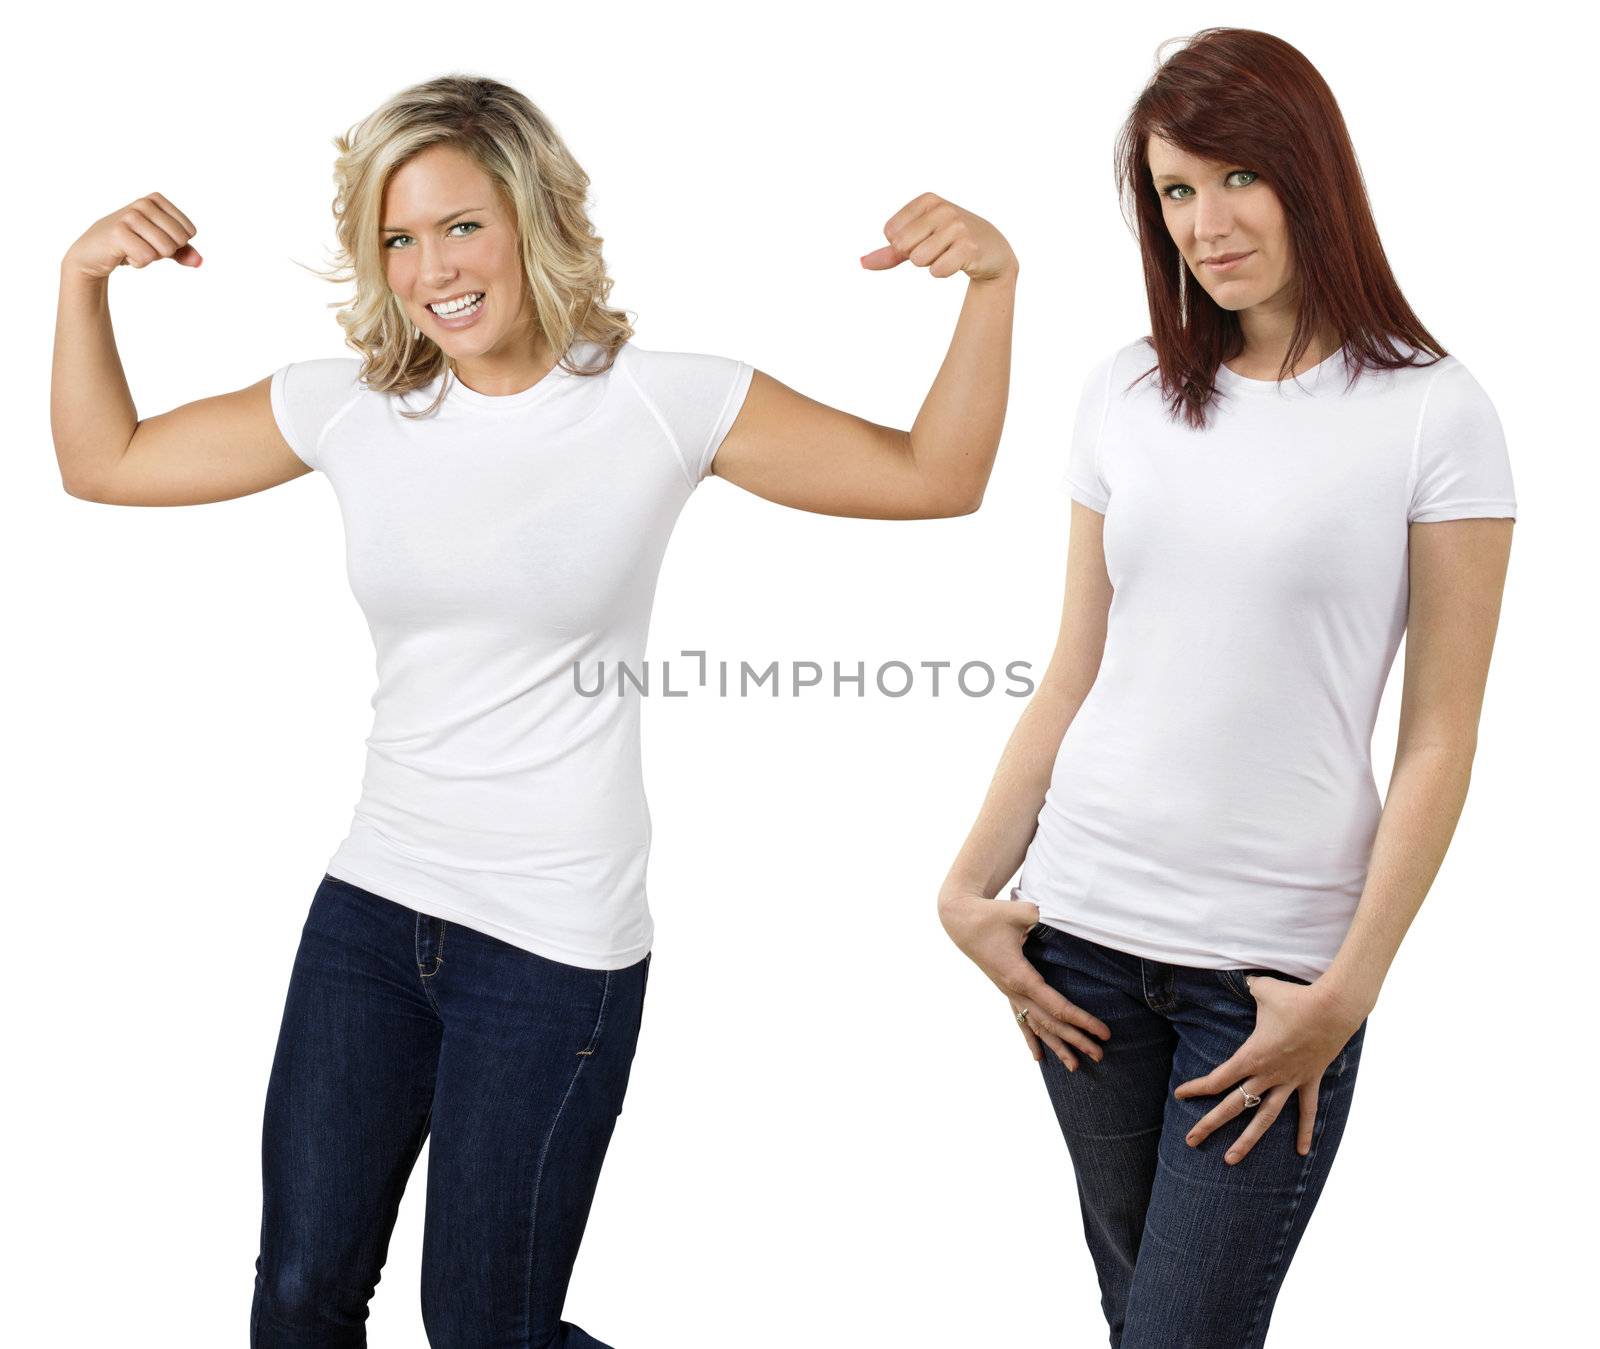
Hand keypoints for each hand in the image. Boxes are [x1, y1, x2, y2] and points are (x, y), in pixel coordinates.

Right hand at [63, 193, 201, 280]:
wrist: (92, 253)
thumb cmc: (130, 245)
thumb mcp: (160, 246)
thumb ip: (183, 252)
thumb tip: (199, 261)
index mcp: (156, 200)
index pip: (189, 232)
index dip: (175, 244)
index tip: (152, 239)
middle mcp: (144, 204)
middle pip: (179, 241)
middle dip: (163, 252)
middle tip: (141, 246)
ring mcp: (130, 216)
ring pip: (165, 249)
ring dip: (150, 258)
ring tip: (132, 249)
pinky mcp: (118, 232)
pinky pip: (147, 258)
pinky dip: (138, 263)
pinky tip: (123, 254)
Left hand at [860, 193, 1016, 283]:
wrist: (992, 251)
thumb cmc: (950, 243)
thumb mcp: (918, 241)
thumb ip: (889, 252)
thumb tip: (862, 262)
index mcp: (928, 200)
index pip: (891, 233)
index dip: (903, 246)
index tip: (925, 240)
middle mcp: (942, 208)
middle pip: (902, 246)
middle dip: (915, 256)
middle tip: (938, 249)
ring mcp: (957, 226)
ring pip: (919, 259)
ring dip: (930, 265)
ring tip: (948, 254)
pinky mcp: (968, 247)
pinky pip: (937, 271)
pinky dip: (942, 273)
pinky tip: (958, 263)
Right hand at [937, 889, 1110, 1068]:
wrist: (960, 921)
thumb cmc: (990, 915)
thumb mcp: (1019, 912)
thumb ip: (1040, 917)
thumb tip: (1060, 918)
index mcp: (1020, 976)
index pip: (1057, 1006)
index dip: (1082, 1020)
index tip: (1103, 1032)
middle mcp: (1014, 990)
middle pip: (1050, 1023)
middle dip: (1076, 1040)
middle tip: (1101, 1055)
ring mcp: (1009, 993)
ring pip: (1036, 1026)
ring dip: (1057, 1046)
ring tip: (1075, 1067)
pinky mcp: (1006, 990)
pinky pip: (1021, 1019)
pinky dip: (1032, 1038)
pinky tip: (1039, 1057)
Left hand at [1175, 975, 1366, 1163]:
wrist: (1334, 1008)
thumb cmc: (1295, 998)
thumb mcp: (1262, 989)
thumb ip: (1247, 987)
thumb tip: (1241, 978)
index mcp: (1252, 1056)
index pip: (1218, 1079)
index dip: (1197, 1088)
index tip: (1180, 1096)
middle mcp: (1269, 1074)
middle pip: (1234, 1105)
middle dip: (1210, 1124)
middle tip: (1190, 1140)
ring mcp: (1290, 1081)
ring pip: (1265, 1118)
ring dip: (1248, 1140)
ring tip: (1231, 1160)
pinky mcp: (1310, 1080)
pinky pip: (1307, 1111)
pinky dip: (1305, 1131)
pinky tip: (1302, 1153)